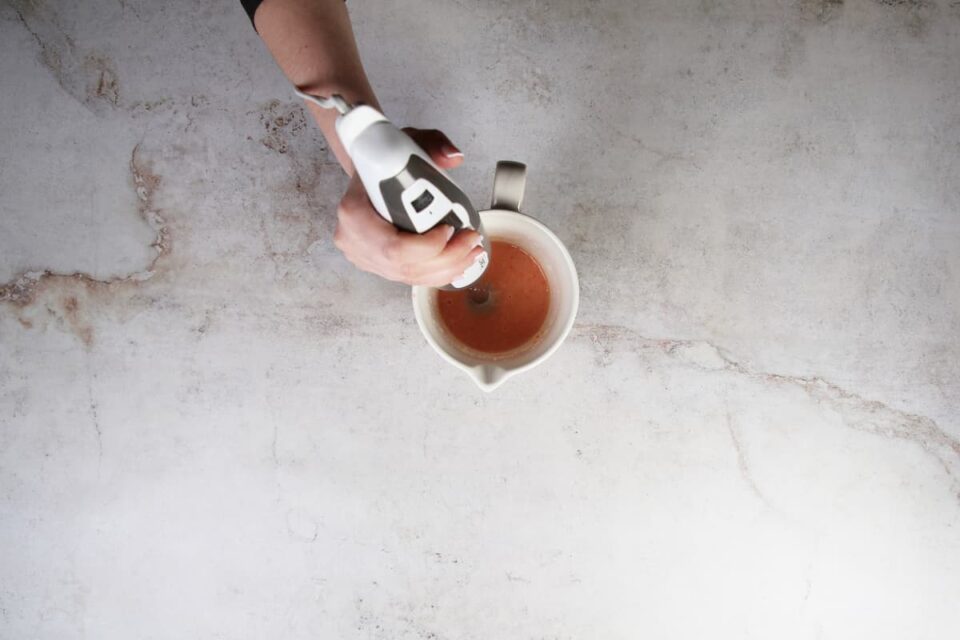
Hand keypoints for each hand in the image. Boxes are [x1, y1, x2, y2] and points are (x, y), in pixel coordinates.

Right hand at [333, 129, 484, 286]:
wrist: (370, 169)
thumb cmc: (384, 159)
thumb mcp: (408, 140)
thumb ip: (433, 144)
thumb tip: (453, 157)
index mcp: (355, 212)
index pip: (393, 247)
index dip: (427, 246)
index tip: (450, 228)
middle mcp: (355, 240)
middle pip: (405, 266)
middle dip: (447, 258)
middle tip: (471, 240)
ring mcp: (365, 256)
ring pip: (411, 276)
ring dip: (448, 267)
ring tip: (472, 251)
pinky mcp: (378, 264)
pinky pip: (411, 277)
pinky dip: (438, 272)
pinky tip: (459, 262)